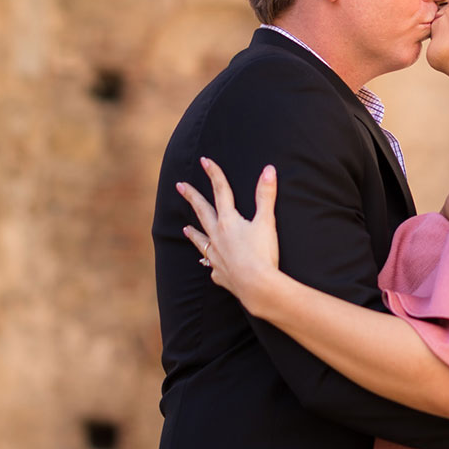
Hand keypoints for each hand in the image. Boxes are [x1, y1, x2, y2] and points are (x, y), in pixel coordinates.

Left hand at [178, 158, 281, 307]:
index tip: (205, 161)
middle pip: (202, 213)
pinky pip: (212, 268)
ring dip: (193, 234)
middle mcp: (217, 237)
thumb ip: (266, 196)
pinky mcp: (220, 275)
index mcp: (228, 221)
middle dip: (192, 197)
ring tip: (184, 229)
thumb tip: (268, 169)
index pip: (221, 192)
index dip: (214, 174)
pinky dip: (210, 264)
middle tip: (180, 186)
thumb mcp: (267, 222)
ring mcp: (216, 257)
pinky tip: (210, 266)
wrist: (257, 287)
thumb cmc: (262, 253)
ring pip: (200, 241)